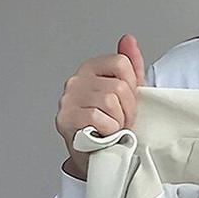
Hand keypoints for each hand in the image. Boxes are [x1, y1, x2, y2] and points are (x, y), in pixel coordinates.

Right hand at [55, 33, 146, 179]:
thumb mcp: (128, 95)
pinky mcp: (65, 118)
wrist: (97, 158)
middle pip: (118, 86)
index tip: (127, 105)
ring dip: (118, 122)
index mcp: (91, 70)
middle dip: (127, 110)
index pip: (122, 63)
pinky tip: (102, 135)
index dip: (132, 88)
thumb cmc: (112, 128)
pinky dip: (108, 131)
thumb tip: (128, 39)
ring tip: (112, 129)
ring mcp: (68, 99)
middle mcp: (76, 80)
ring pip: (110, 101)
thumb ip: (130, 67)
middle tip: (120, 122)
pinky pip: (98, 118)